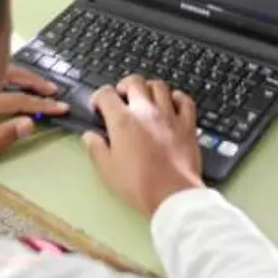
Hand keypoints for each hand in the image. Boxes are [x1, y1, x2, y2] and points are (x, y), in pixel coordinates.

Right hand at [82, 76, 204, 217]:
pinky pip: (184, 100)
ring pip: (159, 86)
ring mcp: (169, 116)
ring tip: (144, 99)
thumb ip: (96, 148)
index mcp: (123, 121)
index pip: (106, 94)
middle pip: (134, 82)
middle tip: (121, 97)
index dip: (98, 97)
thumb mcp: (107, 170)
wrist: (172, 195)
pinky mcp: (187, 125)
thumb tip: (90, 136)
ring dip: (149, 88)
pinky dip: (176, 97)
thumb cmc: (139, 184)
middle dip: (123, 86)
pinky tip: (171, 104)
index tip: (98, 107)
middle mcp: (146, 112)